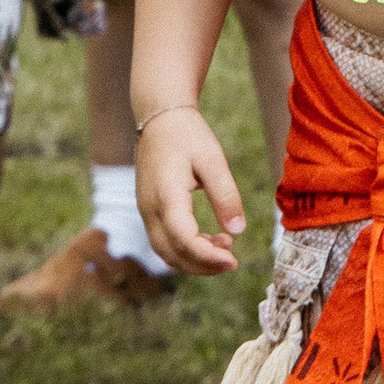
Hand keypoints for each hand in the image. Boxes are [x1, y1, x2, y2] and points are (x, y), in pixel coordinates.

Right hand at [136, 106, 246, 272]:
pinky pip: (163, 240)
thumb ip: (226, 196)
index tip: (233, 261)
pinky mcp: (148, 210)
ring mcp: (145, 210)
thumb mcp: (213, 160)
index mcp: (166, 196)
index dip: (208, 257)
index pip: (183, 240)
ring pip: (165, 252)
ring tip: (224, 248)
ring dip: (193, 259)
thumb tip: (238, 231)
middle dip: (202, 266)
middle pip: (171, 254)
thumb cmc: (189, 135)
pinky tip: (209, 239)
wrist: (160, 118)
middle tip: (232, 262)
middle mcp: (150, 208)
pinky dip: (185, 249)